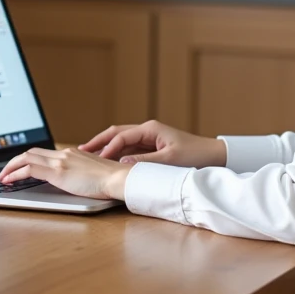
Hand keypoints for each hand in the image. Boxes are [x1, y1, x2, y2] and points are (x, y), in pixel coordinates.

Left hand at [0, 147, 132, 200]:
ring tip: (2, 177)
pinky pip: (30, 170)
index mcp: (72, 154)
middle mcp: (64, 154)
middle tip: (5, 172)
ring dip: (10, 167)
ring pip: (26, 158)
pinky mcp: (58, 172)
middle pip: (31, 152)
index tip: (19, 167)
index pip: (43, 152)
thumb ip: (80, 173)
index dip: (27, 159)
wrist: (119, 178)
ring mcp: (60, 162)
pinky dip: (15, 174)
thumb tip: (74, 180)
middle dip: (14, 161)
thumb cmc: (112, 180)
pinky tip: (9, 181)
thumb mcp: (92, 173)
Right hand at [78, 119, 225, 168]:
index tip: (95, 160)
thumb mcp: (169, 160)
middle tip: (80, 151)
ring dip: (106, 148)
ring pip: (121, 141)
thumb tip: (123, 164)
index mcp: (150, 129)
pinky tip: (108, 163)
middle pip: (116, 134)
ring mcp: (150, 138)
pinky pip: (130, 149)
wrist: (214, 156)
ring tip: (89, 156)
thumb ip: (145, 162)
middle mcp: (148, 131)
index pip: (121, 136)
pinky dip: (117, 154)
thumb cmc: (195, 155)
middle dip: (98, 142)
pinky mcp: (153, 147)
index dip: (107, 148)